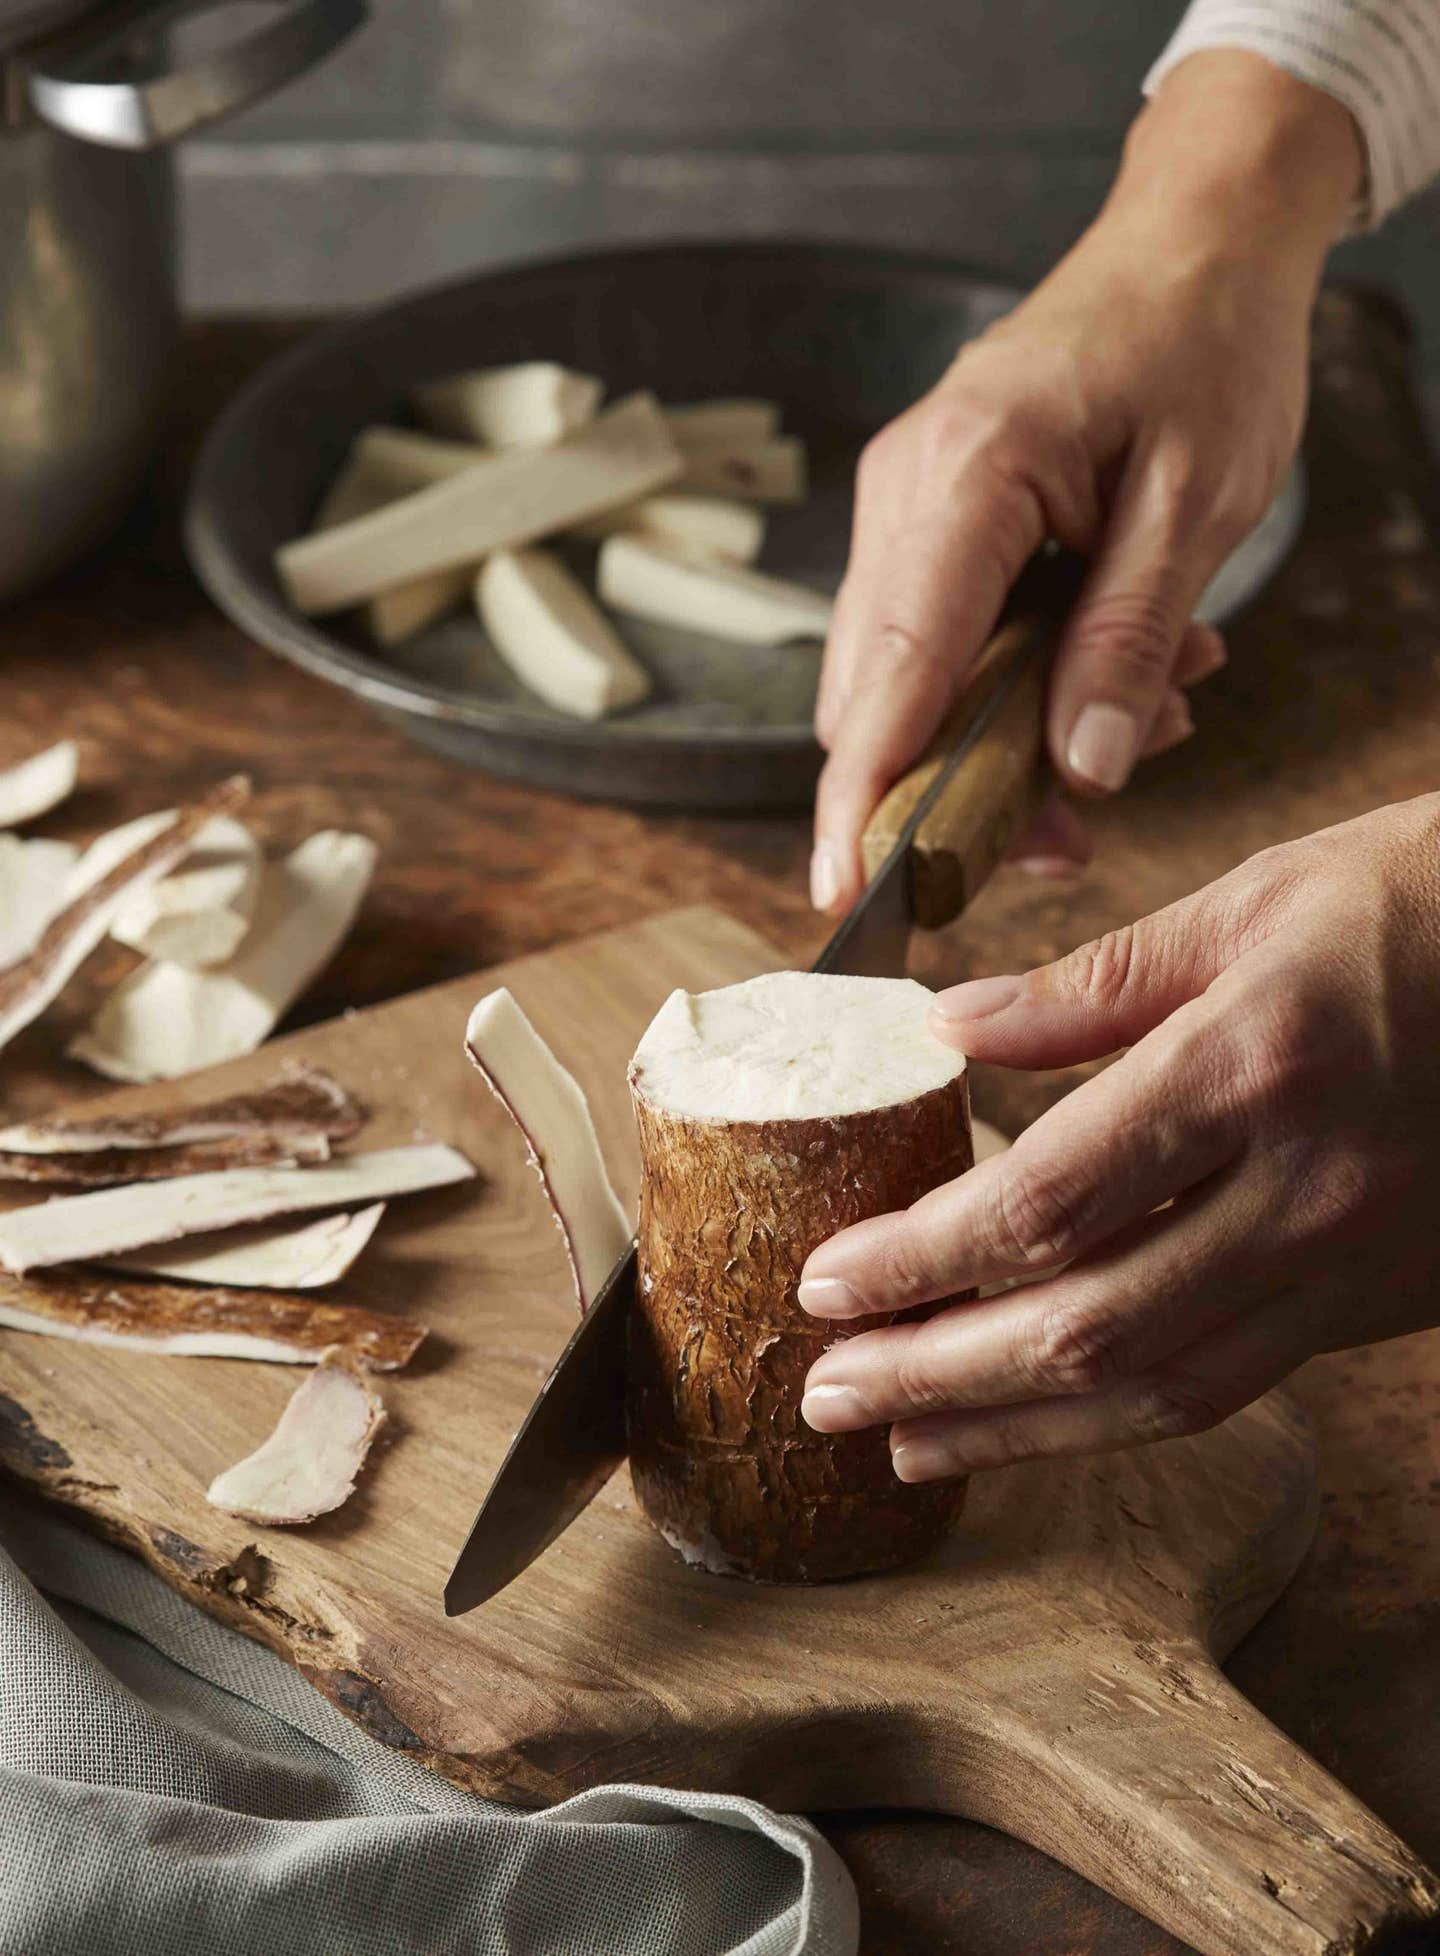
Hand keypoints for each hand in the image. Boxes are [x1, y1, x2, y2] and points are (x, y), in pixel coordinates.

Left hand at [798, 796, 1439, 1476]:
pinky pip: (1228, 1385)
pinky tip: (1038, 1422)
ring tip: (900, 1444)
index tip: (826, 1278)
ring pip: (1155, 1386)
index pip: (1044, 1201)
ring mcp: (1353, 1262)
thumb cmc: (1419, 904)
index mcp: (1253, 1064)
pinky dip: (1115, 1417)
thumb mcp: (1251, 901)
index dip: (919, 1258)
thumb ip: (1089, 981)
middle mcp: (1305, 1188)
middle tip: (823, 1393)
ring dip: (1013, 1427)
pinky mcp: (1379, 1303)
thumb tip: (950, 1030)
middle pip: (1083, 1323)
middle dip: (936, 1372)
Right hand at [810, 50, 1360, 912]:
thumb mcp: (1200, 502)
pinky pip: (938, 638)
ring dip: (1005, 737)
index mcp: (968, 474)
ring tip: (1148, 716)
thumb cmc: (1205, 342)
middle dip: (961, 787)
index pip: (895, 667)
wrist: (1195, 240)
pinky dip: (1009, 687)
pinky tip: (1110, 673)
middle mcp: (908, 491)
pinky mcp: (930, 521)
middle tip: (1073, 833)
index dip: (867, 791)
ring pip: (907, 677)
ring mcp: (907, 505)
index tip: (845, 887)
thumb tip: (1082, 771)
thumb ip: (1130, 641)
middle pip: (880, 692)